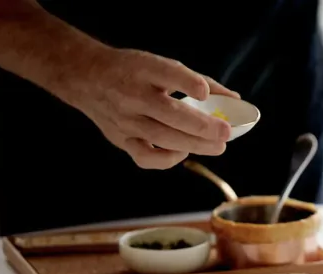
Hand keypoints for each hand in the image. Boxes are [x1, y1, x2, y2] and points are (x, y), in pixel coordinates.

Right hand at [60, 47, 239, 168]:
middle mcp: (132, 94)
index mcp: (143, 69)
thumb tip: (235, 100)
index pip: (166, 73)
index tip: (204, 93)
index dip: (186, 83)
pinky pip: (145, 157)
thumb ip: (197, 81)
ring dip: (194, 144)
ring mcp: (124, 119)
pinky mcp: (120, 139)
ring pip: (161, 137)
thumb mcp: (161, 65)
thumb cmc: (135, 72)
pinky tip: (183, 152)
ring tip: (218, 146)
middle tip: (226, 133)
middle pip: (168, 113)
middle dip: (200, 126)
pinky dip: (167, 159)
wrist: (87, 77)